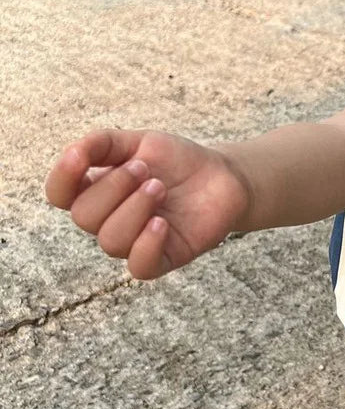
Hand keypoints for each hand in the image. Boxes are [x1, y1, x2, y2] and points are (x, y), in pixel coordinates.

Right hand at [45, 129, 249, 280]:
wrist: (222, 175)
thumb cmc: (176, 161)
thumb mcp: (140, 141)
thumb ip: (103, 143)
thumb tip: (73, 151)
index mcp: (97, 191)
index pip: (59, 194)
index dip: (62, 178)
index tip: (80, 156)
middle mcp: (109, 220)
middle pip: (84, 216)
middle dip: (114, 187)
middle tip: (146, 170)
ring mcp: (134, 241)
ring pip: (110, 241)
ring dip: (134, 209)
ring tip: (160, 187)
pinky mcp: (163, 258)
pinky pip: (139, 266)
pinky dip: (146, 244)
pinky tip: (163, 222)